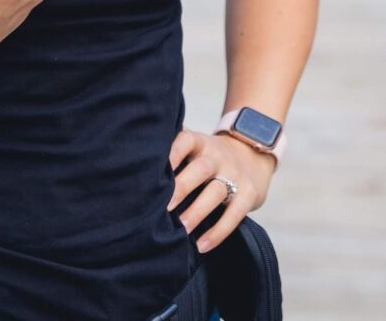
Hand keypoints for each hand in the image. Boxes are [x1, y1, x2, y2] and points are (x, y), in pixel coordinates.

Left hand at [166, 129, 276, 253]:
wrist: (251, 154)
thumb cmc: (208, 156)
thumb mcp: (195, 146)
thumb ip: (172, 153)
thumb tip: (134, 167)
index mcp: (200, 142)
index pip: (185, 140)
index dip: (171, 152)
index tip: (155, 169)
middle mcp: (217, 155)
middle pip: (201, 168)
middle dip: (182, 187)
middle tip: (164, 208)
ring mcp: (235, 174)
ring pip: (216, 191)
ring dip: (197, 212)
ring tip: (181, 230)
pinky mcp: (249, 193)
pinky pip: (234, 214)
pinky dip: (218, 232)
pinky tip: (202, 245)